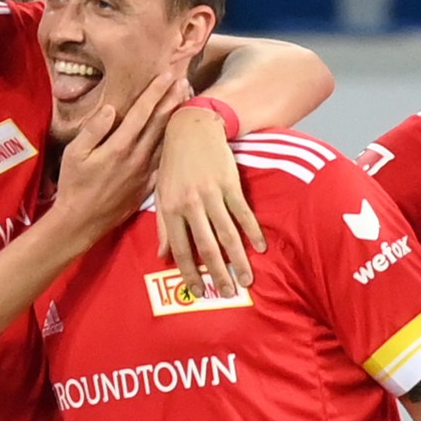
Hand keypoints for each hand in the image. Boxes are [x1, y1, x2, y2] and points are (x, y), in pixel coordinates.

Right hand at [52, 72, 187, 248]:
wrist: (81, 222)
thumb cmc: (73, 185)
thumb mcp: (74, 154)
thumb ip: (93, 130)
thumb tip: (111, 108)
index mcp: (119, 146)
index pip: (142, 112)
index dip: (156, 92)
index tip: (168, 75)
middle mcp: (137, 157)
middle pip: (159, 122)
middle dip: (172, 99)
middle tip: (185, 80)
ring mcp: (146, 172)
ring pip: (166, 139)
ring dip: (176, 118)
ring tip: (186, 100)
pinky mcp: (148, 186)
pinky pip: (165, 161)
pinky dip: (173, 145)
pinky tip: (180, 136)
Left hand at [154, 106, 265, 298]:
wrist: (191, 127)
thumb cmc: (173, 163)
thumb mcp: (160, 193)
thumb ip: (161, 226)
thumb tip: (163, 256)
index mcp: (170, 209)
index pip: (181, 250)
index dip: (190, 273)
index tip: (200, 292)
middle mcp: (190, 204)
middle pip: (207, 247)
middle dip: (218, 274)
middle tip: (229, 293)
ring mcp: (211, 194)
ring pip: (227, 234)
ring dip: (238, 259)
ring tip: (247, 279)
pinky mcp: (230, 183)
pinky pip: (243, 212)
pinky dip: (252, 231)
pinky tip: (260, 247)